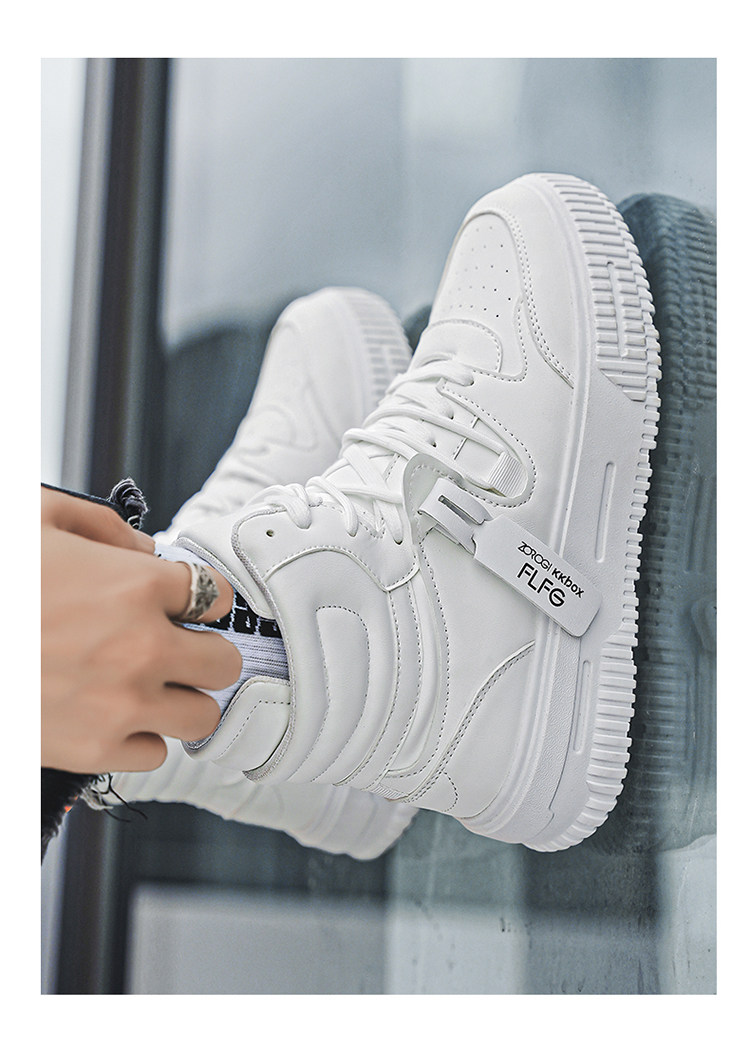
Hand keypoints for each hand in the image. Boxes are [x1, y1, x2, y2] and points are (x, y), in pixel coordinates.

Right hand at [41, 487, 241, 772]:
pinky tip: (115, 716)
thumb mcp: (37, 515)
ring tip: (150, 687)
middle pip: (223, 663)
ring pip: (200, 716)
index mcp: (136, 586)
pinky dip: (142, 737)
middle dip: (204, 652)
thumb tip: (144, 549)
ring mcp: (121, 704)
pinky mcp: (92, 749)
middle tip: (179, 648)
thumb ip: (104, 526)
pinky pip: (154, 754)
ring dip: (181, 699)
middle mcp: (142, 648)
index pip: (216, 594)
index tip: (186, 604)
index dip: (201, 598)